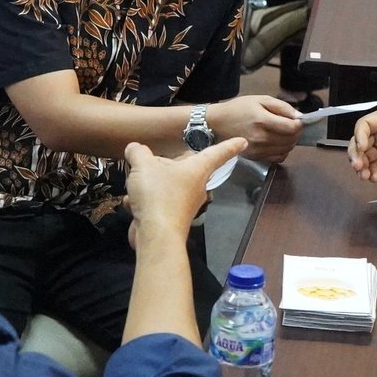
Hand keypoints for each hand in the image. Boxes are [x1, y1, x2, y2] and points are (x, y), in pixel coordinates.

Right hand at [124, 138, 246, 243]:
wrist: (156, 234)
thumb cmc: (158, 195)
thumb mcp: (143, 165)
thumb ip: (138, 152)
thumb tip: (135, 149)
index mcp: (197, 169)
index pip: (218, 153)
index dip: (230, 146)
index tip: (243, 142)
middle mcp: (195, 186)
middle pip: (183, 169)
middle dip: (165, 166)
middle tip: (150, 162)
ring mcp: (183, 204)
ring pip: (164, 186)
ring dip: (147, 186)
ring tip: (136, 188)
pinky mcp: (170, 217)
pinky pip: (154, 203)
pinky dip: (142, 203)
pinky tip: (133, 205)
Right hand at [207, 95, 302, 162]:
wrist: (217, 123)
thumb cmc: (239, 109)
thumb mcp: (260, 99)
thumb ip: (281, 106)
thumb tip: (298, 116)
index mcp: (262, 120)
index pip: (291, 128)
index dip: (299, 124)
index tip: (296, 120)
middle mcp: (261, 138)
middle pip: (291, 140)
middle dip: (296, 132)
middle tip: (290, 125)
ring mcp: (258, 150)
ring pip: (287, 149)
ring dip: (290, 141)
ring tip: (284, 133)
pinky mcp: (256, 157)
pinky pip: (278, 158)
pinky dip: (283, 151)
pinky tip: (278, 143)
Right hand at [348, 105, 376, 179]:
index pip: (365, 125)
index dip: (360, 136)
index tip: (362, 147)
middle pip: (360, 142)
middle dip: (356, 154)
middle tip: (358, 166)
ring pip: (366, 157)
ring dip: (362, 167)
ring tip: (365, 176)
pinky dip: (373, 173)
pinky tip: (374, 178)